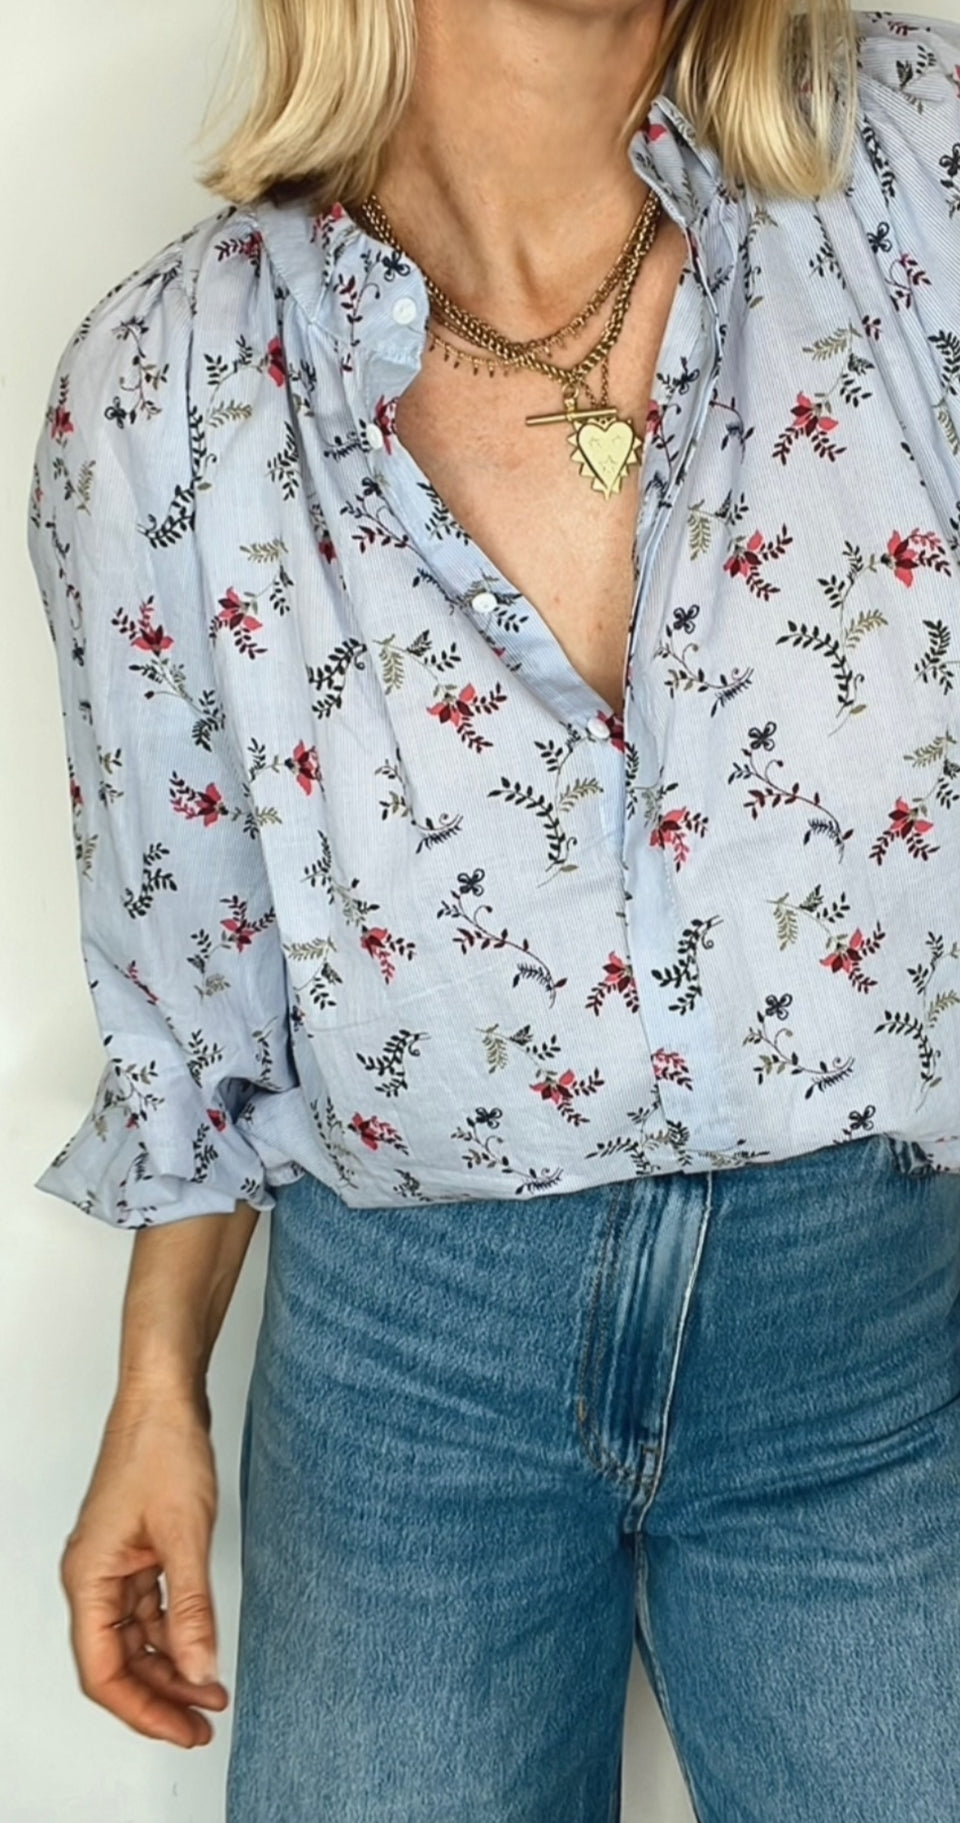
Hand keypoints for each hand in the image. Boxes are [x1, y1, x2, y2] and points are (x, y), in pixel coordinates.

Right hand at [59, 1391, 230, 1747]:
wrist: (167, 1396)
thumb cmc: (162, 1448)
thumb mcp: (186, 1536)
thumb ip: (192, 1610)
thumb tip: (199, 1671)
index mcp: (90, 1578)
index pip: (103, 1670)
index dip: (142, 1709)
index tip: (182, 1729)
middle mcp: (94, 1577)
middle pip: (117, 1660)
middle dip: (160, 1695)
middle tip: (203, 1722)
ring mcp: (115, 1564)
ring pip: (136, 1637)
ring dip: (171, 1666)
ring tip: (212, 1692)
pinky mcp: (137, 1551)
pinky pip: (150, 1608)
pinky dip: (176, 1631)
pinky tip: (204, 1647)